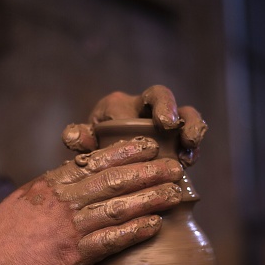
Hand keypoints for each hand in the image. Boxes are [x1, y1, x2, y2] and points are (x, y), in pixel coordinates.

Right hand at [0, 137, 182, 264]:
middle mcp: (63, 201)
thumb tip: (75, 182)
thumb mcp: (24, 200)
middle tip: (175, 166)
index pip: (95, 161)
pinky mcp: (72, 258)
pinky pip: (111, 241)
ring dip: (151, 198)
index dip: (126, 152)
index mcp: (51, 184)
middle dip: (149, 171)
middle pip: (114, 180)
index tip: (149, 146)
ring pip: (119, 207)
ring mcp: (69, 228)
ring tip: (176, 193)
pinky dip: (136, 232)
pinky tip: (156, 225)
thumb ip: (53, 191)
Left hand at [62, 85, 206, 166]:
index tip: (163, 123)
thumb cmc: (94, 150)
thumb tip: (73, 136)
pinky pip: (189, 139)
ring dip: (191, 128)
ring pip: (186, 115)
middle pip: (164, 97)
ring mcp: (164, 123)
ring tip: (190, 147)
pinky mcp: (177, 140)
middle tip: (174, 127)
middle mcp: (144, 108)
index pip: (140, 99)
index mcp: (119, 105)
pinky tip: (188, 162)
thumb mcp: (85, 144)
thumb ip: (79, 138)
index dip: (156, 107)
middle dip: (173, 110)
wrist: (105, 167)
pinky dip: (191, 149)